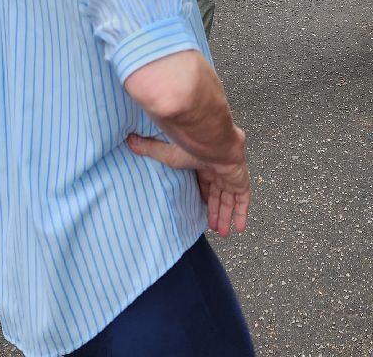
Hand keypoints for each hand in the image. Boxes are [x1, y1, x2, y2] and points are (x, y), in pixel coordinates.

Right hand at [127, 133, 250, 236]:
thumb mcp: (166, 153)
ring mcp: (230, 174)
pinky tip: (239, 228)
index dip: (203, 197)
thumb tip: (129, 140)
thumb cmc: (191, 146)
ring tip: (223, 233)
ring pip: (229, 199)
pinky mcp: (240, 180)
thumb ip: (149, 148)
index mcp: (203, 162)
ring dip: (226, 216)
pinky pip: (243, 199)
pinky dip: (242, 213)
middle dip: (216, 211)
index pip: (205, 182)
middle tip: (214, 228)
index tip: (200, 210)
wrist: (213, 140)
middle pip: (218, 194)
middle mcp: (218, 169)